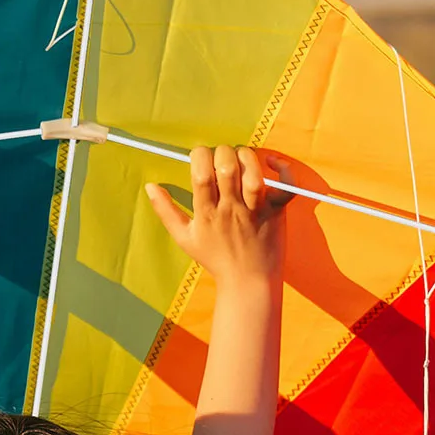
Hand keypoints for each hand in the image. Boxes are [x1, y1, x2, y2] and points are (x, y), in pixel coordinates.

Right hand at [146, 146, 294, 291]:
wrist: (247, 282)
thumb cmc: (215, 259)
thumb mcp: (184, 238)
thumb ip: (165, 211)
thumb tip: (150, 186)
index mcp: (206, 213)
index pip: (200, 174)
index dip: (200, 155)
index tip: (201, 156)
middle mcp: (230, 209)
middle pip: (227, 168)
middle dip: (223, 152)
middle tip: (222, 157)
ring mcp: (254, 211)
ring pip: (253, 174)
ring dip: (247, 157)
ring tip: (242, 157)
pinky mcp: (276, 212)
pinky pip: (285, 188)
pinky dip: (284, 171)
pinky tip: (275, 162)